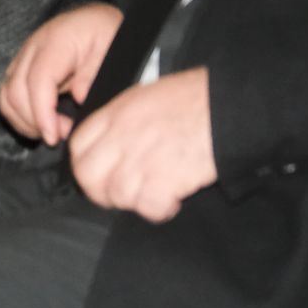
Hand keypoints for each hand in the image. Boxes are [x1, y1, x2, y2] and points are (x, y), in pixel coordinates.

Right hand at [0, 2, 122, 145]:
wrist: (92, 17)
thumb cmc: (102, 31)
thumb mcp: (110, 47)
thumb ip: (93, 73)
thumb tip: (78, 98)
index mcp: (55, 42)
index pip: (37, 80)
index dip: (42, 112)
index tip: (54, 136)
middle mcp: (31, 49)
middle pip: (15, 91)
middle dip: (33, 121)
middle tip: (61, 135)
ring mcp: (22, 59)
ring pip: (6, 96)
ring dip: (24, 121)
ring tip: (52, 131)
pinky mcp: (20, 68)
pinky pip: (8, 95)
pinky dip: (20, 115)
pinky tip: (42, 124)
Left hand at [69, 67, 216, 221]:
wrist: (229, 104)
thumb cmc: (195, 99)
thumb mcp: (146, 98)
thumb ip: (123, 122)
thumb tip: (111, 148)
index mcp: (116, 113)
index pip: (78, 146)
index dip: (86, 166)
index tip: (100, 175)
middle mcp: (122, 135)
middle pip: (88, 176)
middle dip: (102, 192)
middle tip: (127, 194)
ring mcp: (141, 157)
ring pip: (118, 195)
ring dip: (137, 201)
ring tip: (157, 194)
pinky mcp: (165, 178)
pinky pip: (148, 207)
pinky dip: (160, 209)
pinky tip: (173, 200)